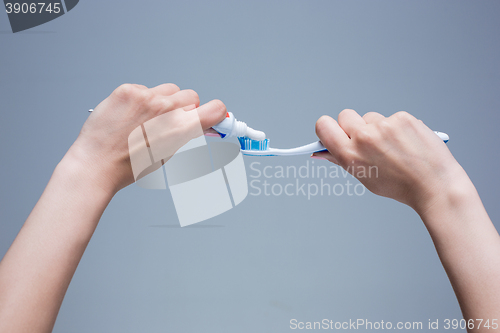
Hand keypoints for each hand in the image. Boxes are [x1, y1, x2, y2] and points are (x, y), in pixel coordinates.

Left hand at [64, 83, 226, 193]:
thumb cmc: (129, 165)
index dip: (216, 112)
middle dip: (185, 108)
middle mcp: (166, 110)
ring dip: (164, 101)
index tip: (214, 115)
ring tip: (147, 118)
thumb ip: (185, 134)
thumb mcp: (167, 154)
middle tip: (169, 122)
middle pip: (191, 96)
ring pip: (169, 89)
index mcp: (180, 129)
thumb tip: (199, 122)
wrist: (97, 163)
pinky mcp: (128, 90)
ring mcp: (145, 97)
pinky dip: (142, 99)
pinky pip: (146, 88)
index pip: (216, 109)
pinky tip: (130, 115)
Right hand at [314, 109, 466, 212]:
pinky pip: (391, 118)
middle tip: (366, 141)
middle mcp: (364, 137)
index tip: (333, 133)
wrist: (434, 184)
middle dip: (352, 126)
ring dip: (376, 128)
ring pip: (370, 117)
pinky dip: (396, 128)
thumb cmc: (400, 186)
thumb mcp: (365, 177)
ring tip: (393, 147)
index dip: (326, 128)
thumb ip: (342, 159)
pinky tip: (406, 143)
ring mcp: (384, 126)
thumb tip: (322, 151)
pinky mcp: (402, 118)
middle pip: (345, 116)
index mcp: (350, 155)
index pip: (323, 125)